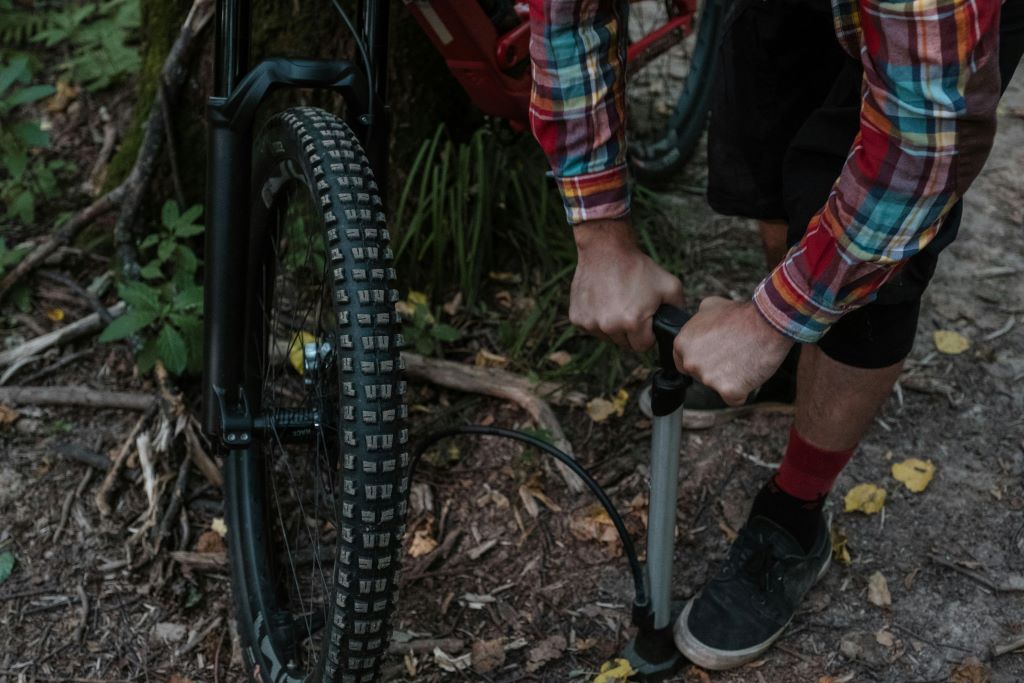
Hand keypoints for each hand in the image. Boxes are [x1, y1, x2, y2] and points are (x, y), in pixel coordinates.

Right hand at [570, 218, 684, 351]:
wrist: (605, 250)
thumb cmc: (637, 267)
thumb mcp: (670, 286)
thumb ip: (679, 309)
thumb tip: (681, 325)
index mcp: (632, 322)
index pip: (643, 346)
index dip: (647, 334)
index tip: (645, 318)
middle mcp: (609, 326)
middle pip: (624, 344)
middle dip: (630, 330)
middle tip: (631, 307)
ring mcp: (590, 323)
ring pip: (607, 337)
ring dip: (613, 325)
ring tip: (616, 302)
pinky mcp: (577, 318)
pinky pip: (592, 328)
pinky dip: (597, 318)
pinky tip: (603, 301)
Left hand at [674, 297, 793, 405]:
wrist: (767, 322)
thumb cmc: (742, 314)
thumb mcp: (711, 306)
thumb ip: (697, 319)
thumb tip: (698, 321)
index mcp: (682, 344)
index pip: (683, 363)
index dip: (702, 360)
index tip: (715, 356)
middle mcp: (691, 363)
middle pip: (700, 377)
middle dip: (715, 370)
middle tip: (734, 356)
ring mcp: (708, 378)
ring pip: (717, 388)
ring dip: (730, 379)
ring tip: (744, 360)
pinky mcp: (728, 390)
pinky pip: (734, 398)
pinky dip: (743, 390)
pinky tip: (750, 374)